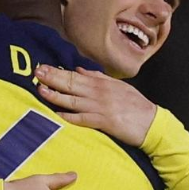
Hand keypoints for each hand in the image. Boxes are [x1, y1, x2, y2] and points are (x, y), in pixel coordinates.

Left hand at [35, 65, 156, 146]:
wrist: (151, 122)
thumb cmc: (135, 105)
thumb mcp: (118, 86)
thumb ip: (97, 77)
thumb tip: (79, 69)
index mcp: (101, 83)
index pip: (74, 75)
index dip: (57, 71)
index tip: (42, 67)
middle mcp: (98, 93)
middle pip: (71, 84)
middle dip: (52, 78)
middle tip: (36, 72)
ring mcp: (100, 107)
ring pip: (73, 100)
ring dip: (56, 95)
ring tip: (40, 89)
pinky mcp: (103, 122)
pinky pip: (82, 119)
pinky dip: (69, 117)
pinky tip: (56, 114)